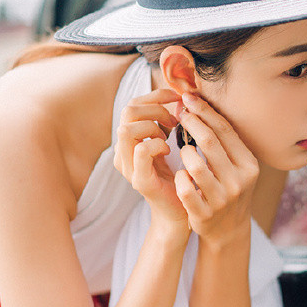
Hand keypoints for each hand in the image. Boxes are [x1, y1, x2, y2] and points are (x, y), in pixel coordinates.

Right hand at [113, 88, 188, 232]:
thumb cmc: (181, 175)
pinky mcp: (139, 180)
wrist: (183, 211)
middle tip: (175, 120)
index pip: (133, 104)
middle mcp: (123, 151)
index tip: (178, 99)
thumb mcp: (173, 142)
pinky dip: (158, 144)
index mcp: (130, 140)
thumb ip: (169, 121)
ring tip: (170, 136)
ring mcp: (128, 167)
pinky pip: (141, 150)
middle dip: (155, 108)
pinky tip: (169, 150)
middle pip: (127, 111)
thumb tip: (181, 96)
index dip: (156, 95)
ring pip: (127, 129)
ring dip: (154, 126)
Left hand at [174, 93, 259, 247]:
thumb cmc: (228, 188)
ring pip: (194, 166)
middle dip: (191, 122)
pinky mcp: (204, 214)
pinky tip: (180, 174)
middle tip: (180, 112)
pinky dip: (180, 178)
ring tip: (183, 150)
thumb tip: (198, 104)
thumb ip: (223, 140)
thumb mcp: (236, 165)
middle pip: (209, 142)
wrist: (228, 229)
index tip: (189, 98)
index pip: (225, 130)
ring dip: (184, 153)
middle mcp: (238, 181)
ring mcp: (221, 199)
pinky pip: (184, 190)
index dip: (205, 111)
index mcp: (249, 165)